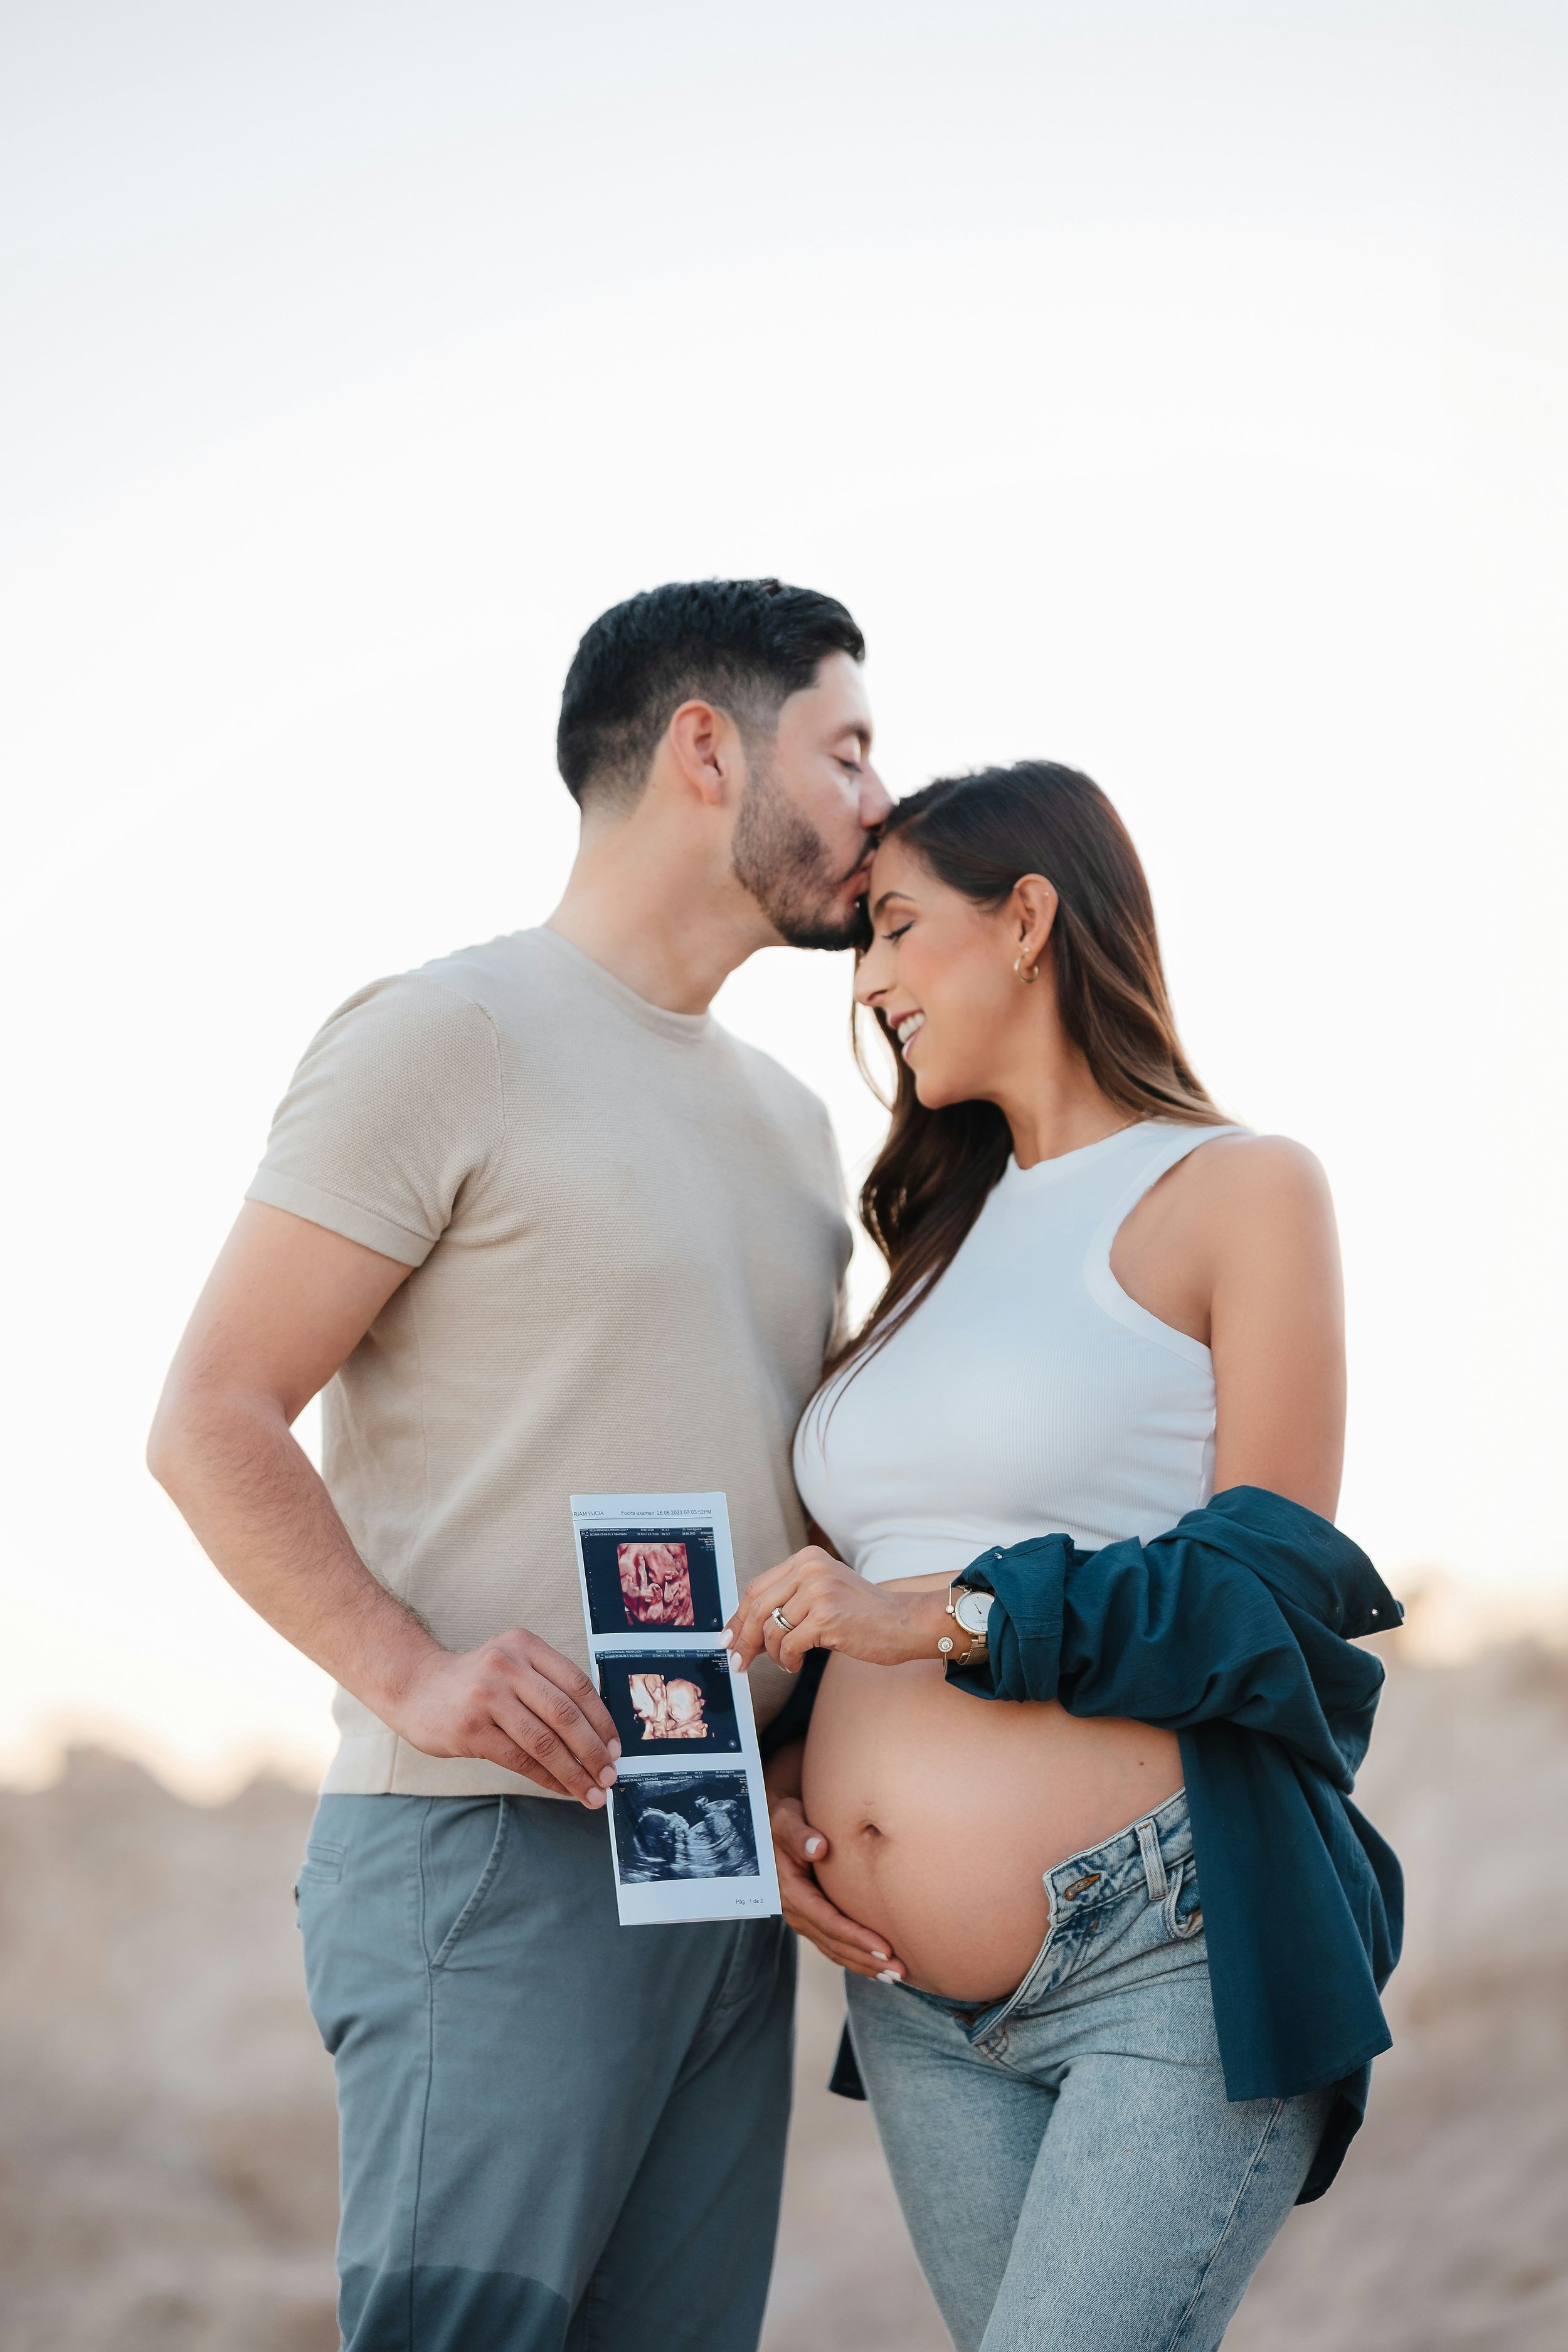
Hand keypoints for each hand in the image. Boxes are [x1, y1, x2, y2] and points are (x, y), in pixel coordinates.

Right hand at [386, 1629, 621, 1806]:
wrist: (416, 1688)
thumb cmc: (475, 1682)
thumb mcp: (512, 1664)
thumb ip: (549, 1686)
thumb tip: (598, 1732)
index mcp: (525, 1645)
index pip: (578, 1684)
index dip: (602, 1720)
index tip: (616, 1747)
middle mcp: (507, 1665)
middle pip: (565, 1714)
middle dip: (594, 1750)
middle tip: (609, 1775)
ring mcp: (486, 1697)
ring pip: (544, 1742)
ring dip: (574, 1772)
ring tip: (591, 1792)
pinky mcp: (470, 1730)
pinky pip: (519, 1760)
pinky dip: (546, 1778)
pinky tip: (561, 1788)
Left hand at [725, 1546, 945, 1674]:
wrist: (904, 1622)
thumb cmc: (864, 1612)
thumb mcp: (824, 1591)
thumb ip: (790, 1599)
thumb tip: (747, 1627)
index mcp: (807, 1559)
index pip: (757, 1587)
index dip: (738, 1616)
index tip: (728, 1637)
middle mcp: (811, 1569)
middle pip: (758, 1607)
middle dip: (744, 1638)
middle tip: (739, 1661)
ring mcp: (819, 1592)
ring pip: (772, 1629)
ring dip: (773, 1654)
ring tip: (785, 1662)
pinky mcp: (826, 1617)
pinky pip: (789, 1645)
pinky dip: (787, 1660)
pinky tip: (796, 1664)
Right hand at [769, 1791, 907, 1981]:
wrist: (779, 1823)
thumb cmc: (787, 1818)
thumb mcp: (787, 1820)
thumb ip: (799, 1835)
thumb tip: (818, 1848)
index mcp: (791, 1891)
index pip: (828, 1921)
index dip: (856, 1937)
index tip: (886, 1948)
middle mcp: (796, 1911)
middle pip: (834, 1943)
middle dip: (867, 1959)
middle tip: (900, 1971)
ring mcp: (804, 1918)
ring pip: (835, 1950)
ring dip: (865, 1965)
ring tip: (896, 1975)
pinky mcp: (814, 1919)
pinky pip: (835, 1945)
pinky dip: (857, 1958)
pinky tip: (878, 1966)